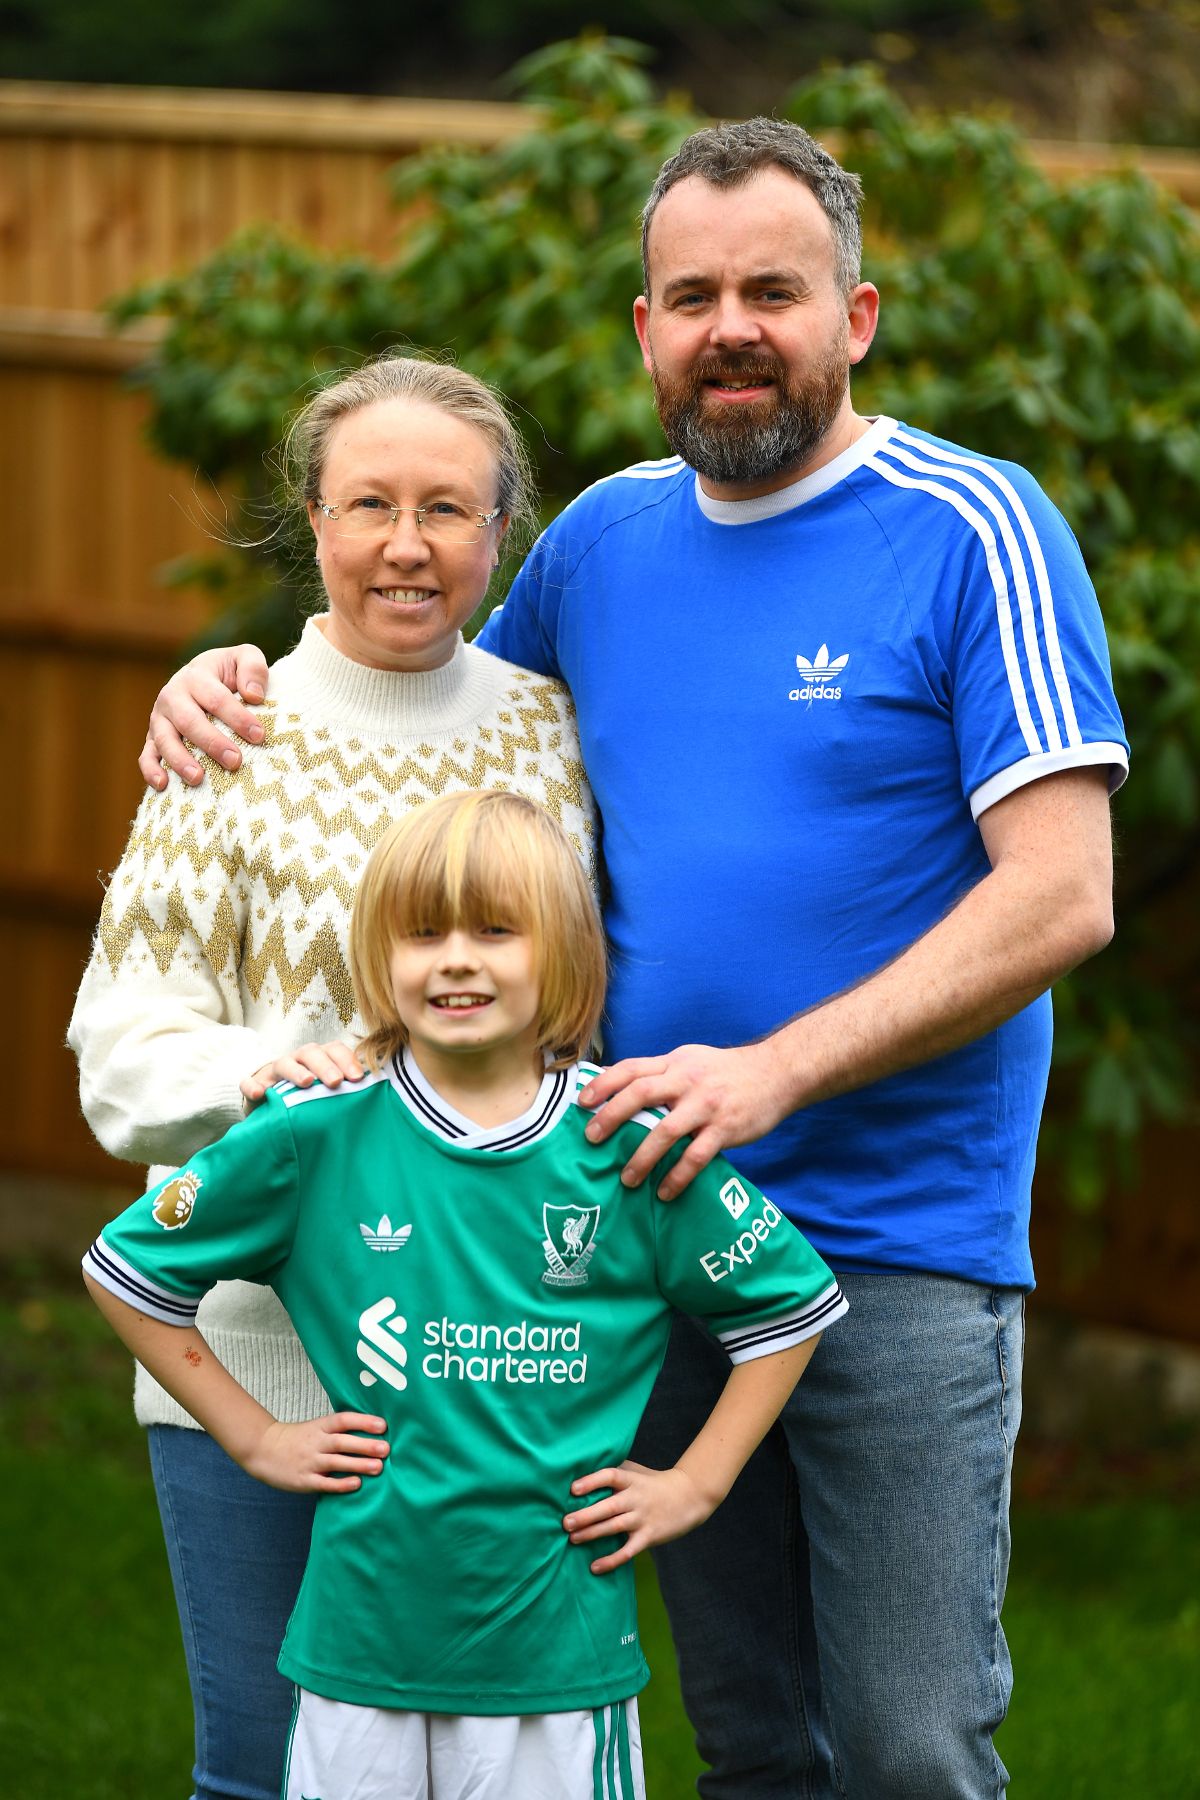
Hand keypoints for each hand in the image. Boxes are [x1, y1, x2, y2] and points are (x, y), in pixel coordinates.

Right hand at [140, 644, 269, 789]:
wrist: (203, 677)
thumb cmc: (229, 672)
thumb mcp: (244, 658)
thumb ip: (253, 668)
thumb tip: (254, 695)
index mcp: (195, 676)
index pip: (216, 698)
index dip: (237, 717)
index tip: (258, 736)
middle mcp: (172, 696)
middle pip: (189, 721)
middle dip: (212, 743)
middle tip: (235, 762)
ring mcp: (159, 718)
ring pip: (165, 740)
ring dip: (180, 760)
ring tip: (199, 778)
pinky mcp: (152, 737)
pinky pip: (147, 755)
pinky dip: (151, 770)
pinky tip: (163, 785)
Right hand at [241, 1041, 366, 1108]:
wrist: (270, 1106)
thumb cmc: (307, 1097)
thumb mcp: (327, 1092)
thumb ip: (348, 1091)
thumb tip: (379, 1097)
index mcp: (319, 1059)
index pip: (334, 1050)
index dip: (347, 1060)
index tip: (359, 1078)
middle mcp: (298, 1060)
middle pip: (311, 1053)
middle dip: (325, 1065)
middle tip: (336, 1082)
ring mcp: (273, 1073)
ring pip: (283, 1063)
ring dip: (295, 1071)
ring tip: (306, 1082)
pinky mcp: (254, 1086)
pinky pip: (249, 1083)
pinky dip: (253, 1086)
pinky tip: (260, 1094)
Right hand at [241, 1412, 389, 1493]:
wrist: (263, 1449)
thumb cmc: (298, 1439)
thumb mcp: (316, 1427)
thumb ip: (339, 1430)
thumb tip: (371, 1433)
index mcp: (320, 1426)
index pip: (343, 1420)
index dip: (363, 1422)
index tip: (383, 1425)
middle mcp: (316, 1442)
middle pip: (342, 1442)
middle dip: (365, 1445)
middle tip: (386, 1449)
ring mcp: (309, 1461)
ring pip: (336, 1462)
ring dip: (358, 1464)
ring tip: (378, 1467)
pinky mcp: (304, 1480)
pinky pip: (324, 1483)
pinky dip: (340, 1484)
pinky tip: (356, 1484)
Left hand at [563, 1460, 714, 1574]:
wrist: (689, 1496)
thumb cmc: (654, 1483)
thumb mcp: (636, 1471)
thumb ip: (614, 1470)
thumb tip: (582, 1470)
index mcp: (632, 1479)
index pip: (610, 1476)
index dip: (592, 1481)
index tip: (573, 1489)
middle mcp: (636, 1498)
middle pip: (609, 1506)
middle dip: (586, 1515)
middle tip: (565, 1522)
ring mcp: (643, 1518)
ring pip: (615, 1527)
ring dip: (593, 1533)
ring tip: (573, 1539)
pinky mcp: (649, 1536)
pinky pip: (628, 1551)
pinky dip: (612, 1560)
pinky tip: (595, 1567)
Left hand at [580, 1041, 791, 1197]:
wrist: (778, 1073)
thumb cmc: (728, 1071)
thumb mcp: (692, 1060)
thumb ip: (662, 1074)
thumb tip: (622, 1091)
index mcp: (675, 1063)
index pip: (632, 1068)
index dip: (604, 1083)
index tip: (582, 1102)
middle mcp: (687, 1080)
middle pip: (641, 1094)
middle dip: (612, 1116)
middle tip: (592, 1138)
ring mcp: (707, 1105)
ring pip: (666, 1131)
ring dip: (642, 1157)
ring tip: (627, 1179)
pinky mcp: (725, 1129)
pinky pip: (696, 1157)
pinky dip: (677, 1176)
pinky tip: (665, 1192)